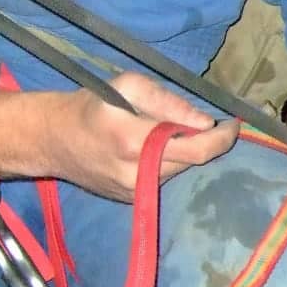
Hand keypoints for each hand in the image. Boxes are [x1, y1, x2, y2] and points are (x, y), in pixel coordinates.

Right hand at [0, 72, 238, 201]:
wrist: (53, 140)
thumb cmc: (92, 105)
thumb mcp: (128, 86)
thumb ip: (168, 102)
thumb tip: (204, 121)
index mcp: (135, 141)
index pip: (197, 149)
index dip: (223, 138)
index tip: (234, 124)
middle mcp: (136, 173)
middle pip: (192, 161)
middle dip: (204, 141)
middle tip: (207, 124)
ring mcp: (132, 192)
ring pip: (179, 172)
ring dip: (183, 153)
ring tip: (167, 133)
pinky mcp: (129, 200)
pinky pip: (163, 180)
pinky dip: (167, 164)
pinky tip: (150, 150)